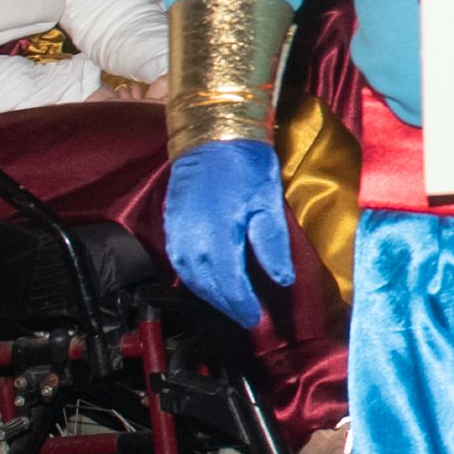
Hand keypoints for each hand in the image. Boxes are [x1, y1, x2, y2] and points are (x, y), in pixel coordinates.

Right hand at [163, 139, 294, 320]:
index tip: (257, 320)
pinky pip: (179, 260)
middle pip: (207, 285)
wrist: (213, 133)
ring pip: (190, 276)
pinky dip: (194, 276)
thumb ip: (272, 245)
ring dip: (209, 294)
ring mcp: (177, 230)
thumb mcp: (268, 203)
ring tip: (229, 304)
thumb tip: (282, 279)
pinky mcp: (171, 222)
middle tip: (246, 317)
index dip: (243, 306)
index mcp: (218, 236)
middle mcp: (192, 238)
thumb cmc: (245, 163)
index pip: (230, 285)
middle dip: (227, 305)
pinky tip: (207, 279)